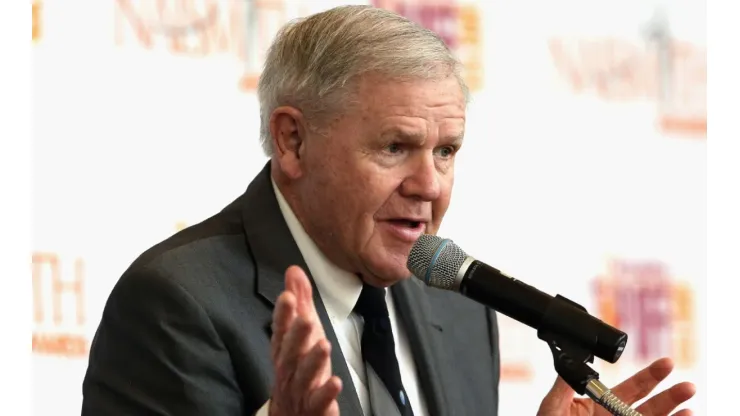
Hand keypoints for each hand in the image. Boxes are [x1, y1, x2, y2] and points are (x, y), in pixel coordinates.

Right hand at [269, 266, 342, 415]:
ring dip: (313, 361)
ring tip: (323, 346)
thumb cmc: (298, 366)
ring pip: (303, 375)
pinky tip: (335, 383)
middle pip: (290, 352)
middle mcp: (288, 368)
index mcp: (284, 348)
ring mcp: (300, 388)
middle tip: (305, 319)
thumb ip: (299, 301)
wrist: (292, 412)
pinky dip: (326, 393)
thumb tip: (294, 271)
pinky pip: (318, 401)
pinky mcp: (314, 406)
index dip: (283, 313)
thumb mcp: (300, 331)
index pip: (280, 329)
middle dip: (297, 335)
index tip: (287, 296)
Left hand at [537, 358, 695, 415]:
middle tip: (687, 386)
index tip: (667, 363)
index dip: (650, 376)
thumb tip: (570, 360)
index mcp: (599, 405)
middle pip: (649, 406)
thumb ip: (564, 385)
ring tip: (689, 409)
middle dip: (669, 395)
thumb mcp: (553, 407)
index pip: (630, 388)